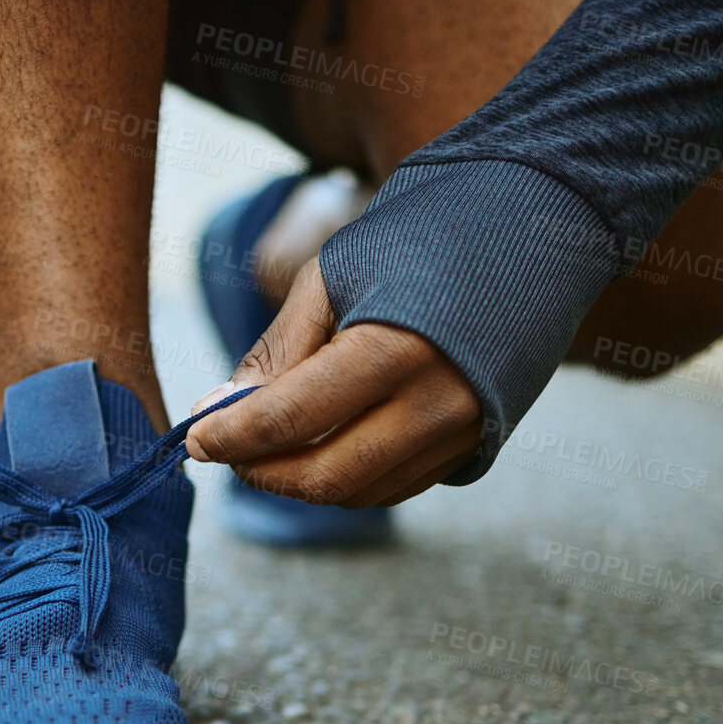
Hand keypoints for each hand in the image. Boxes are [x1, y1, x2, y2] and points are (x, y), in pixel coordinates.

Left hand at [185, 256, 482, 507]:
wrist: (528, 231)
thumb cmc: (418, 240)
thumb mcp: (333, 276)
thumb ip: (276, 352)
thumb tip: (215, 412)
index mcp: (394, 350)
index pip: (289, 420)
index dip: (231, 437)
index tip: (194, 439)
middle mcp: (436, 405)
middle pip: (322, 476)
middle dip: (259, 472)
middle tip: (225, 450)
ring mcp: (462, 435)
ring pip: (355, 493)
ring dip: (299, 480)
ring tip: (267, 443)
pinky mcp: (474, 449)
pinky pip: (390, 487)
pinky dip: (343, 478)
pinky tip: (319, 443)